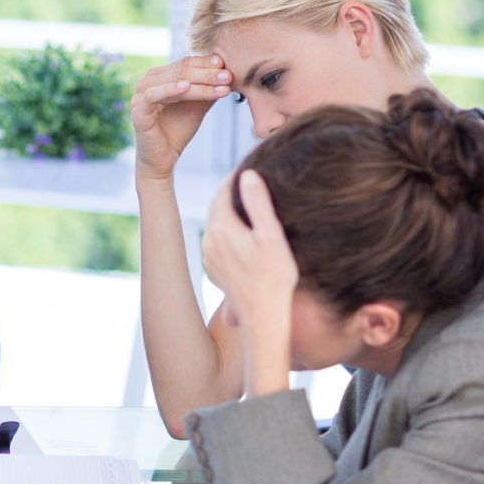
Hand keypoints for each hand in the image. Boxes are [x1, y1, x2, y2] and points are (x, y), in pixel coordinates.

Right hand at [131, 56, 232, 181]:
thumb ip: (208, 89)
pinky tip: (187, 88)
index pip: (185, 63)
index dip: (206, 62)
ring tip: (220, 85)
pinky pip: (153, 96)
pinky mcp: (137, 111)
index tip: (227, 64)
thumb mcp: (198, 106)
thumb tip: (228, 71)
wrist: (163, 159)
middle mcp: (147, 82)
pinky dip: (170, 89)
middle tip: (229, 76)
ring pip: (172, 81)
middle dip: (208, 73)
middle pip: (181, 70)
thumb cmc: (178, 130)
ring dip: (199, 82)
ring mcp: (140, 96)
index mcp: (160, 77)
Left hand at [201, 170, 295, 395]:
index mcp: (221, 227)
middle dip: (232, 192)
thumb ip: (258, 203)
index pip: (224, 190)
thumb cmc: (274, 277)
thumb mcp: (272, 235)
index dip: (237, 176)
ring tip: (249, 204)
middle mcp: (209, 240)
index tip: (251, 167)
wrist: (263, 317)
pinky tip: (244, 232)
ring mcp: (209, 256)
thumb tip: (247, 174)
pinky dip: (228, 230)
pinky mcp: (214, 269)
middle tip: (250, 182)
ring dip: (229, 211)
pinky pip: (218, 240)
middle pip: (217, 205)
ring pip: (216, 223)